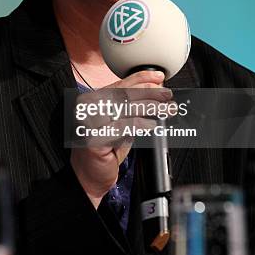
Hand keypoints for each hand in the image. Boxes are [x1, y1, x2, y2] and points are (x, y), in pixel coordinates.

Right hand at [70, 70, 172, 207]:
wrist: (88, 177)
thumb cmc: (104, 150)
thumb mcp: (120, 124)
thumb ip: (132, 108)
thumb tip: (155, 92)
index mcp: (92, 100)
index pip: (119, 84)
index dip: (141, 78)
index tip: (158, 77)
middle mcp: (87, 108)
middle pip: (124, 94)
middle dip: (150, 92)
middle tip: (167, 95)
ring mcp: (89, 122)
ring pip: (125, 107)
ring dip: (150, 107)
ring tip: (166, 109)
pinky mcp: (94, 138)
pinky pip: (123, 126)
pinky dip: (141, 123)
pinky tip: (153, 124)